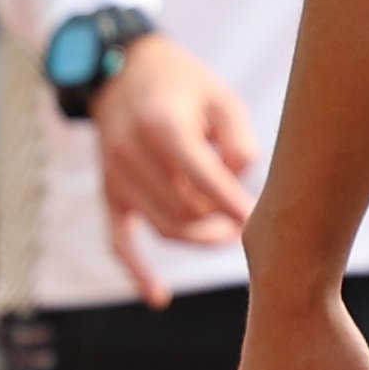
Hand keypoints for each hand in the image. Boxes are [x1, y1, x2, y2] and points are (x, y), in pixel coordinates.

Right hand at [90, 34, 256, 304]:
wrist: (123, 71)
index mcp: (162, 125)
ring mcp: (116, 177)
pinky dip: (137, 271)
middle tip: (249, 220)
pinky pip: (119, 240)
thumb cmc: (183, 84)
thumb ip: (238, 142)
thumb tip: (241, 189)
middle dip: (220, 221)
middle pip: (184, 208)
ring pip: (163, 227)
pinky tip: (158, 297)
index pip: (203, 177)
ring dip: (199, 238)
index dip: (233, 201)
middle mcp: (132, 154)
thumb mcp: (220, 97)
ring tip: (228, 232)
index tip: (259, 216)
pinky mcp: (109, 192)